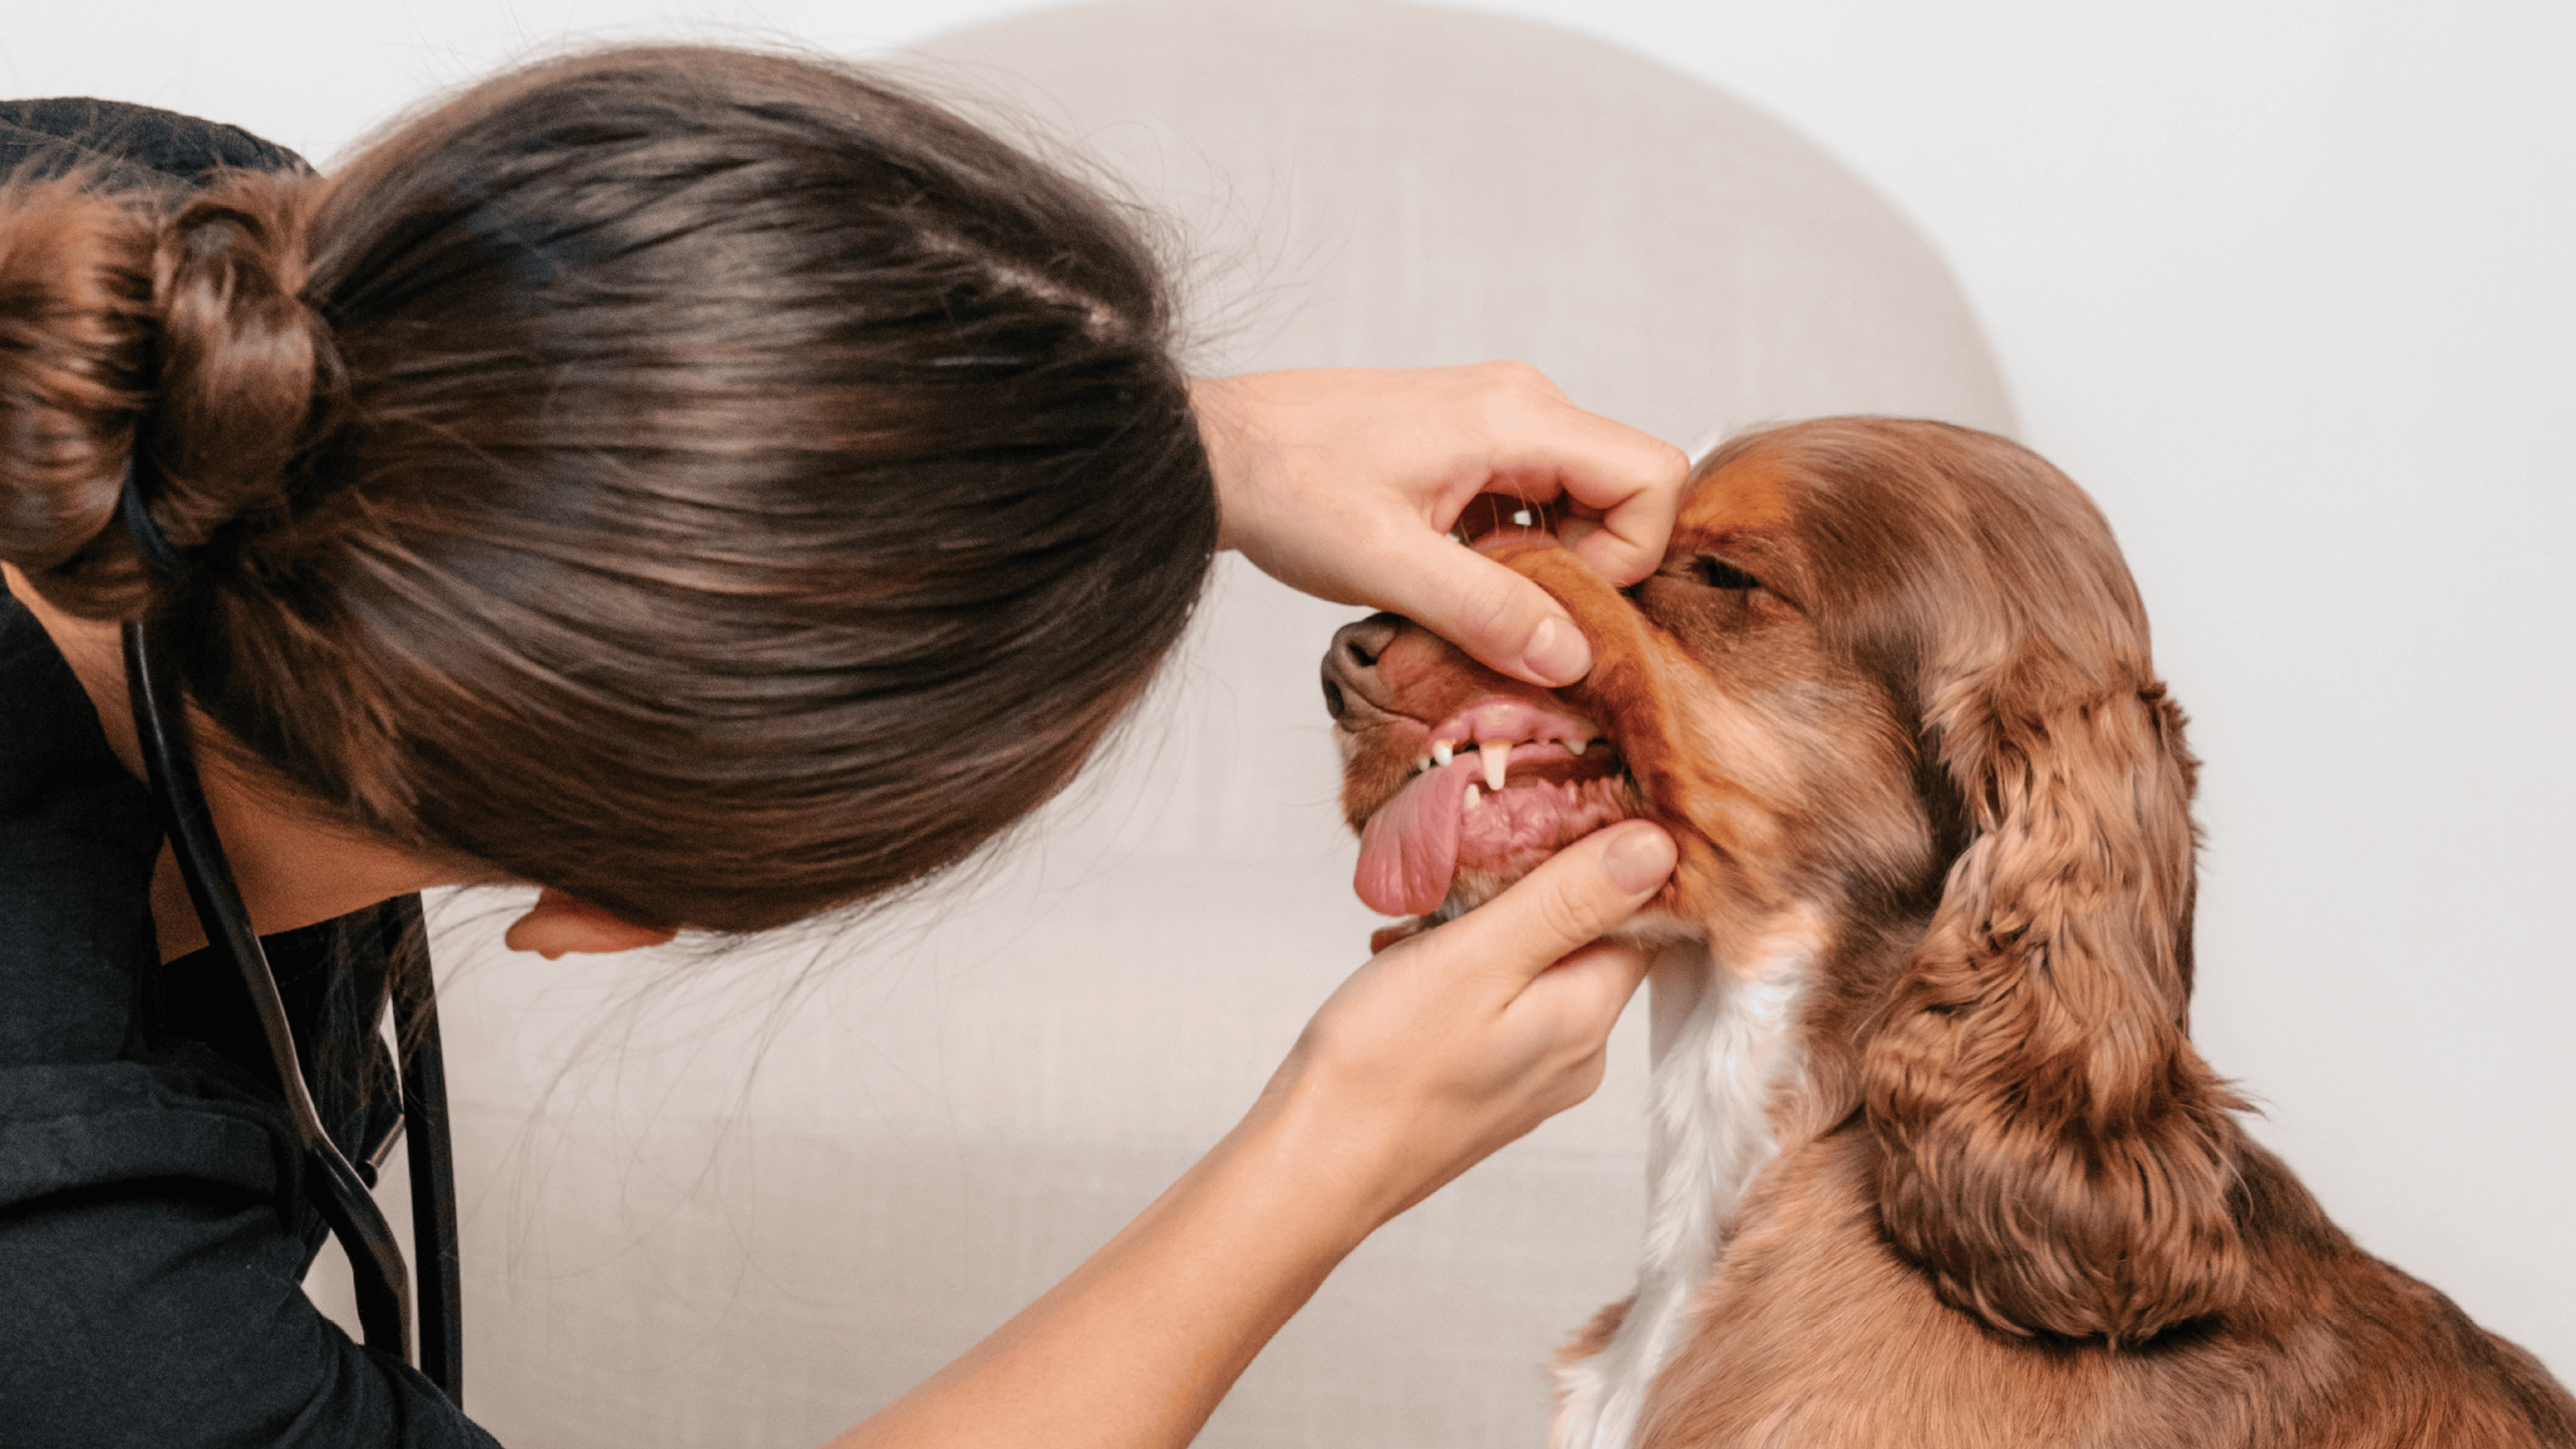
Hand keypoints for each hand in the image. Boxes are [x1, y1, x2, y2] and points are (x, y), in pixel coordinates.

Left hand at [1191, 366, 1686, 686]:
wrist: (1217, 452)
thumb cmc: (1288, 489)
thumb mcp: (1387, 566)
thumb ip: (1485, 610)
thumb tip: (1572, 657)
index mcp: (1518, 416)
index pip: (1653, 475)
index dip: (1629, 553)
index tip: (1555, 599)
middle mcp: (1523, 403)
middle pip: (1624, 489)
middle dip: (1589, 564)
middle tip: (1506, 605)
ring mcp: (1499, 418)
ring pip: (1583, 498)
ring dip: (1548, 559)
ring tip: (1468, 587)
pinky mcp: (1473, 440)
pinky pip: (1538, 496)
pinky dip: (1516, 545)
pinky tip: (1454, 569)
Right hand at [1259, 820, 1677, 1230]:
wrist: (1312, 1170)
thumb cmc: (1383, 1063)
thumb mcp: (1477, 958)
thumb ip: (1568, 900)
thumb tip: (1660, 846)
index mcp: (1588, 1015)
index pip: (1645, 914)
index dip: (1608, 855)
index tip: (1551, 812)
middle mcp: (1578, 1053)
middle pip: (1591, 939)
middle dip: (1534, 888)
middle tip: (1468, 860)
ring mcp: (1534, 1076)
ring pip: (1538, 969)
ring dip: (1489, 929)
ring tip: (1423, 923)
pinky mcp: (1491, 1087)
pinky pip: (1502, 1005)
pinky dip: (1463, 971)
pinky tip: (1408, 962)